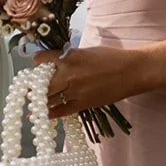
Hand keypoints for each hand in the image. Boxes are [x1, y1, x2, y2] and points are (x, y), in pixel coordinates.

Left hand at [38, 45, 156, 118]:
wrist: (132, 71)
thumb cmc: (111, 58)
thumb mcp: (85, 51)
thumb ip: (68, 57)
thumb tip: (55, 62)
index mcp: (68, 57)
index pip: (42, 59)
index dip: (37, 62)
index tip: (37, 65)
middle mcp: (68, 74)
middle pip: (40, 83)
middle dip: (34, 85)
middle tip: (32, 86)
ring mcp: (74, 90)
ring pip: (48, 98)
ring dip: (39, 100)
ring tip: (34, 101)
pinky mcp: (83, 104)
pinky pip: (61, 111)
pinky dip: (50, 113)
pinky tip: (43, 115)